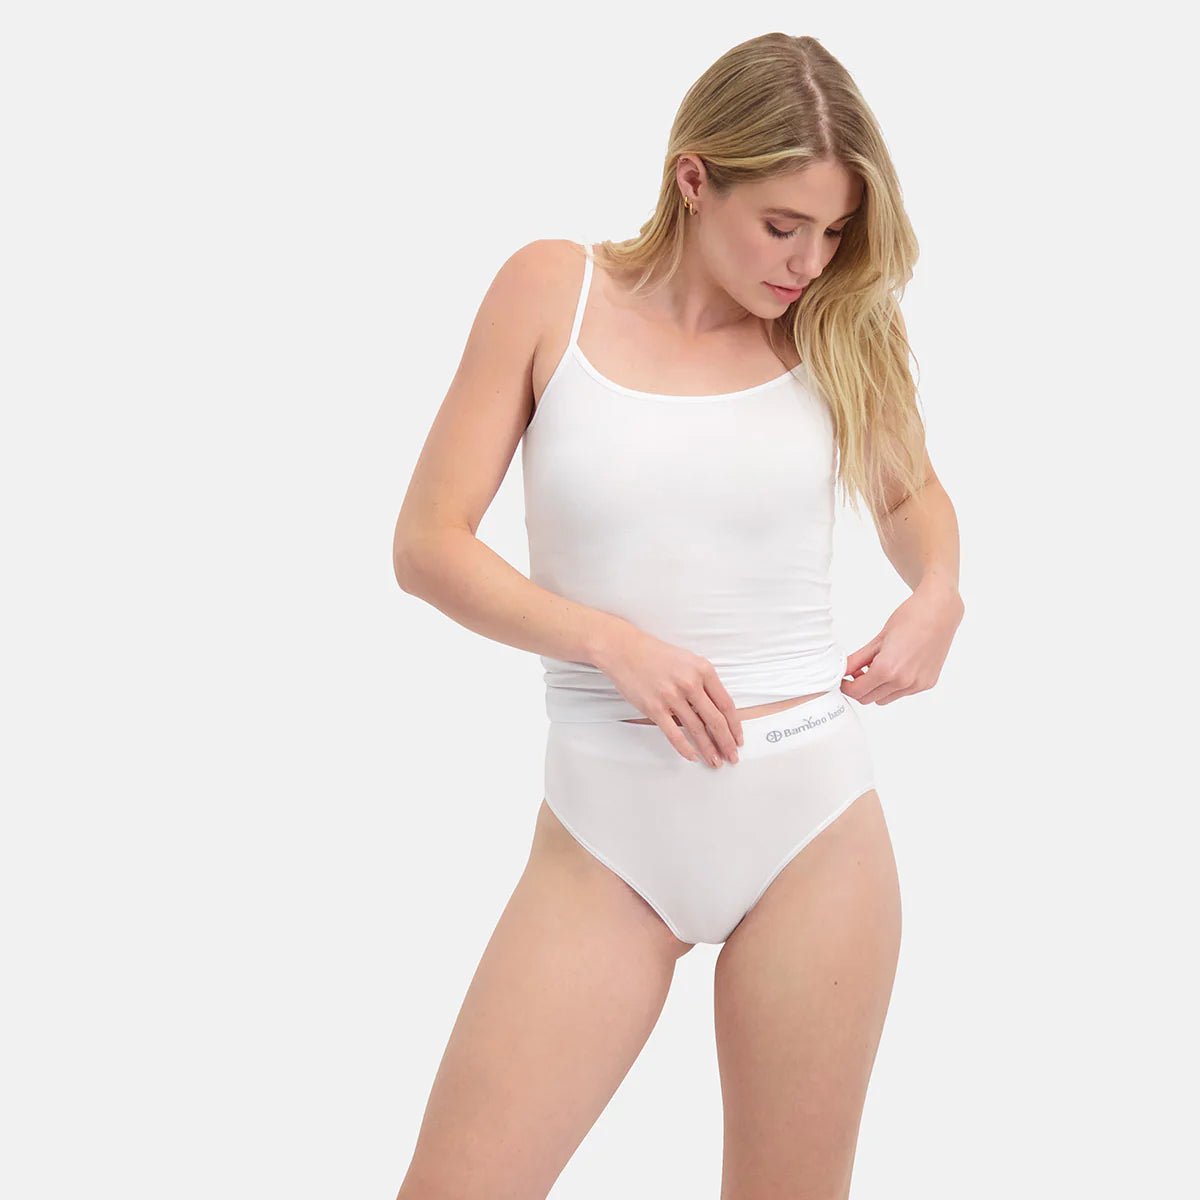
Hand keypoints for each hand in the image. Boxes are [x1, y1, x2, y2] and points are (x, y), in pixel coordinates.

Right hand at [593, 622, 743, 765]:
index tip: (738, 739)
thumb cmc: (656, 655)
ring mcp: (672, 697)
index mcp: (703, 670)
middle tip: (732, 756)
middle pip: (716, 721)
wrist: (626, 650)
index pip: (726, 705)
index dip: (735, 726)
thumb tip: (716, 710)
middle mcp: (690, 683)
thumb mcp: (689, 661)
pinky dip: (685, 748)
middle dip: (726, 743)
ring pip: (697, 730)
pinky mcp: (654, 708)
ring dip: (709, 750)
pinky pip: (674, 734)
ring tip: (715, 761)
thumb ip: (704, 683)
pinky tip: (692, 756)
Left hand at [841, 577, 963, 705]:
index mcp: (887, 669)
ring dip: (877, 689)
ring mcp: (917, 685)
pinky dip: (894, 685)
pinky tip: (897, 666)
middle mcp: (903, 682)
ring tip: (878, 667)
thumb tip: (843, 671)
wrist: (939, 612)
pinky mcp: (927, 684)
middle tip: (857, 672)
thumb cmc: (911, 618)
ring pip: (886, 698)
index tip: (843, 679)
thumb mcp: (877, 639)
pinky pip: (903, 692)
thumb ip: (858, 659)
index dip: (846, 687)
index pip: (857, 692)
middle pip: (870, 699)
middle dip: (860, 688)